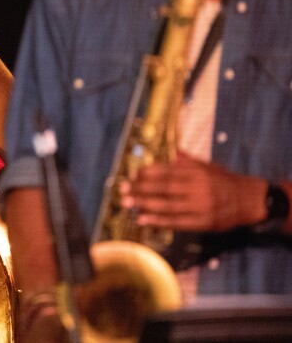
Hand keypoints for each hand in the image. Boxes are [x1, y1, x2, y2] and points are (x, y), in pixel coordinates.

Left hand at [122, 152, 267, 231]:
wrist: (250, 200)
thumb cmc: (224, 181)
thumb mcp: (208, 166)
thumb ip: (187, 160)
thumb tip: (172, 151)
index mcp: (197, 172)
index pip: (168, 171)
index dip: (148, 173)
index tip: (132, 175)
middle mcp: (197, 188)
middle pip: (164, 188)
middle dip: (141, 189)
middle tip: (123, 189)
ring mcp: (200, 206)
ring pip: (168, 205)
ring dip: (145, 204)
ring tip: (127, 203)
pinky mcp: (203, 222)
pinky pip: (177, 222)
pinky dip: (159, 221)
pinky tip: (143, 219)